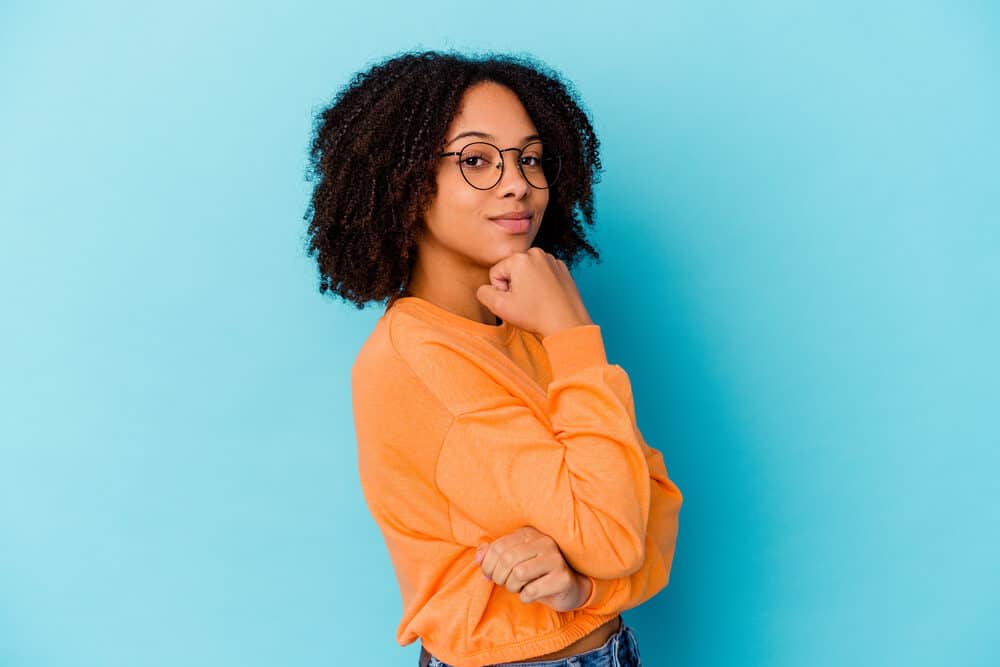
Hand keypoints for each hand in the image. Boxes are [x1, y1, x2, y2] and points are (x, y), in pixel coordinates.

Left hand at [474, 526, 592, 611]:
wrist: (567, 587)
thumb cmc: (535, 573)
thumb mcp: (513, 561)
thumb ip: (493, 555)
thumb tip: (478, 557)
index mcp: (529, 533)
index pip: (498, 546)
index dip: (487, 565)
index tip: (489, 575)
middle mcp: (544, 541)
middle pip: (507, 560)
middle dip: (499, 577)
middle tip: (504, 583)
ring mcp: (555, 559)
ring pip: (519, 574)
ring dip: (512, 586)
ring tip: (518, 587)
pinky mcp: (562, 578)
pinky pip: (532, 590)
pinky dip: (525, 596)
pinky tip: (530, 594)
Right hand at [475, 248, 592, 337]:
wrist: (567, 324)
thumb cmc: (535, 315)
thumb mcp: (499, 307)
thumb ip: (483, 293)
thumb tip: (486, 288)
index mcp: (519, 258)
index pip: (496, 273)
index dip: (501, 291)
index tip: (514, 301)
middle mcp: (536, 253)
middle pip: (512, 270)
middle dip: (514, 286)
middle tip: (526, 302)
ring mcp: (552, 260)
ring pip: (527, 272)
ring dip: (528, 285)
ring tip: (537, 301)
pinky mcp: (562, 269)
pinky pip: (542, 274)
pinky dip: (542, 285)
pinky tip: (547, 298)